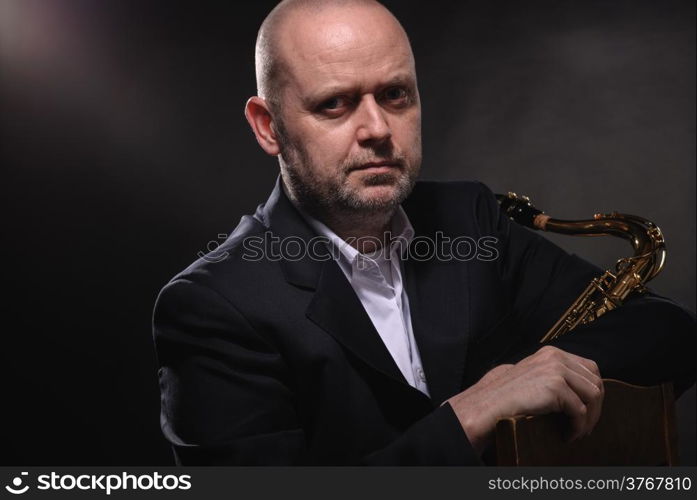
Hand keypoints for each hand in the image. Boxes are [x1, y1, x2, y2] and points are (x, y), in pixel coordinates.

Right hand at [446, 346, 603, 453]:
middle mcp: (556, 357)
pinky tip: (567, 435)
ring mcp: (555, 370)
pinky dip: (577, 427)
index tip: (588, 412)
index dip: (594, 392)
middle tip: (585, 427)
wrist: (488, 404)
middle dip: (595, 408)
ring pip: (592, 396)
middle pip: (595, 382)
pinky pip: (580, 411)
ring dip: (588, 420)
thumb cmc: (508, 397)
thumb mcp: (534, 377)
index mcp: (552, 353)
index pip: (590, 369)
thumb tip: (583, 390)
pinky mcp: (555, 387)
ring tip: (576, 432)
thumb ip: (556, 376)